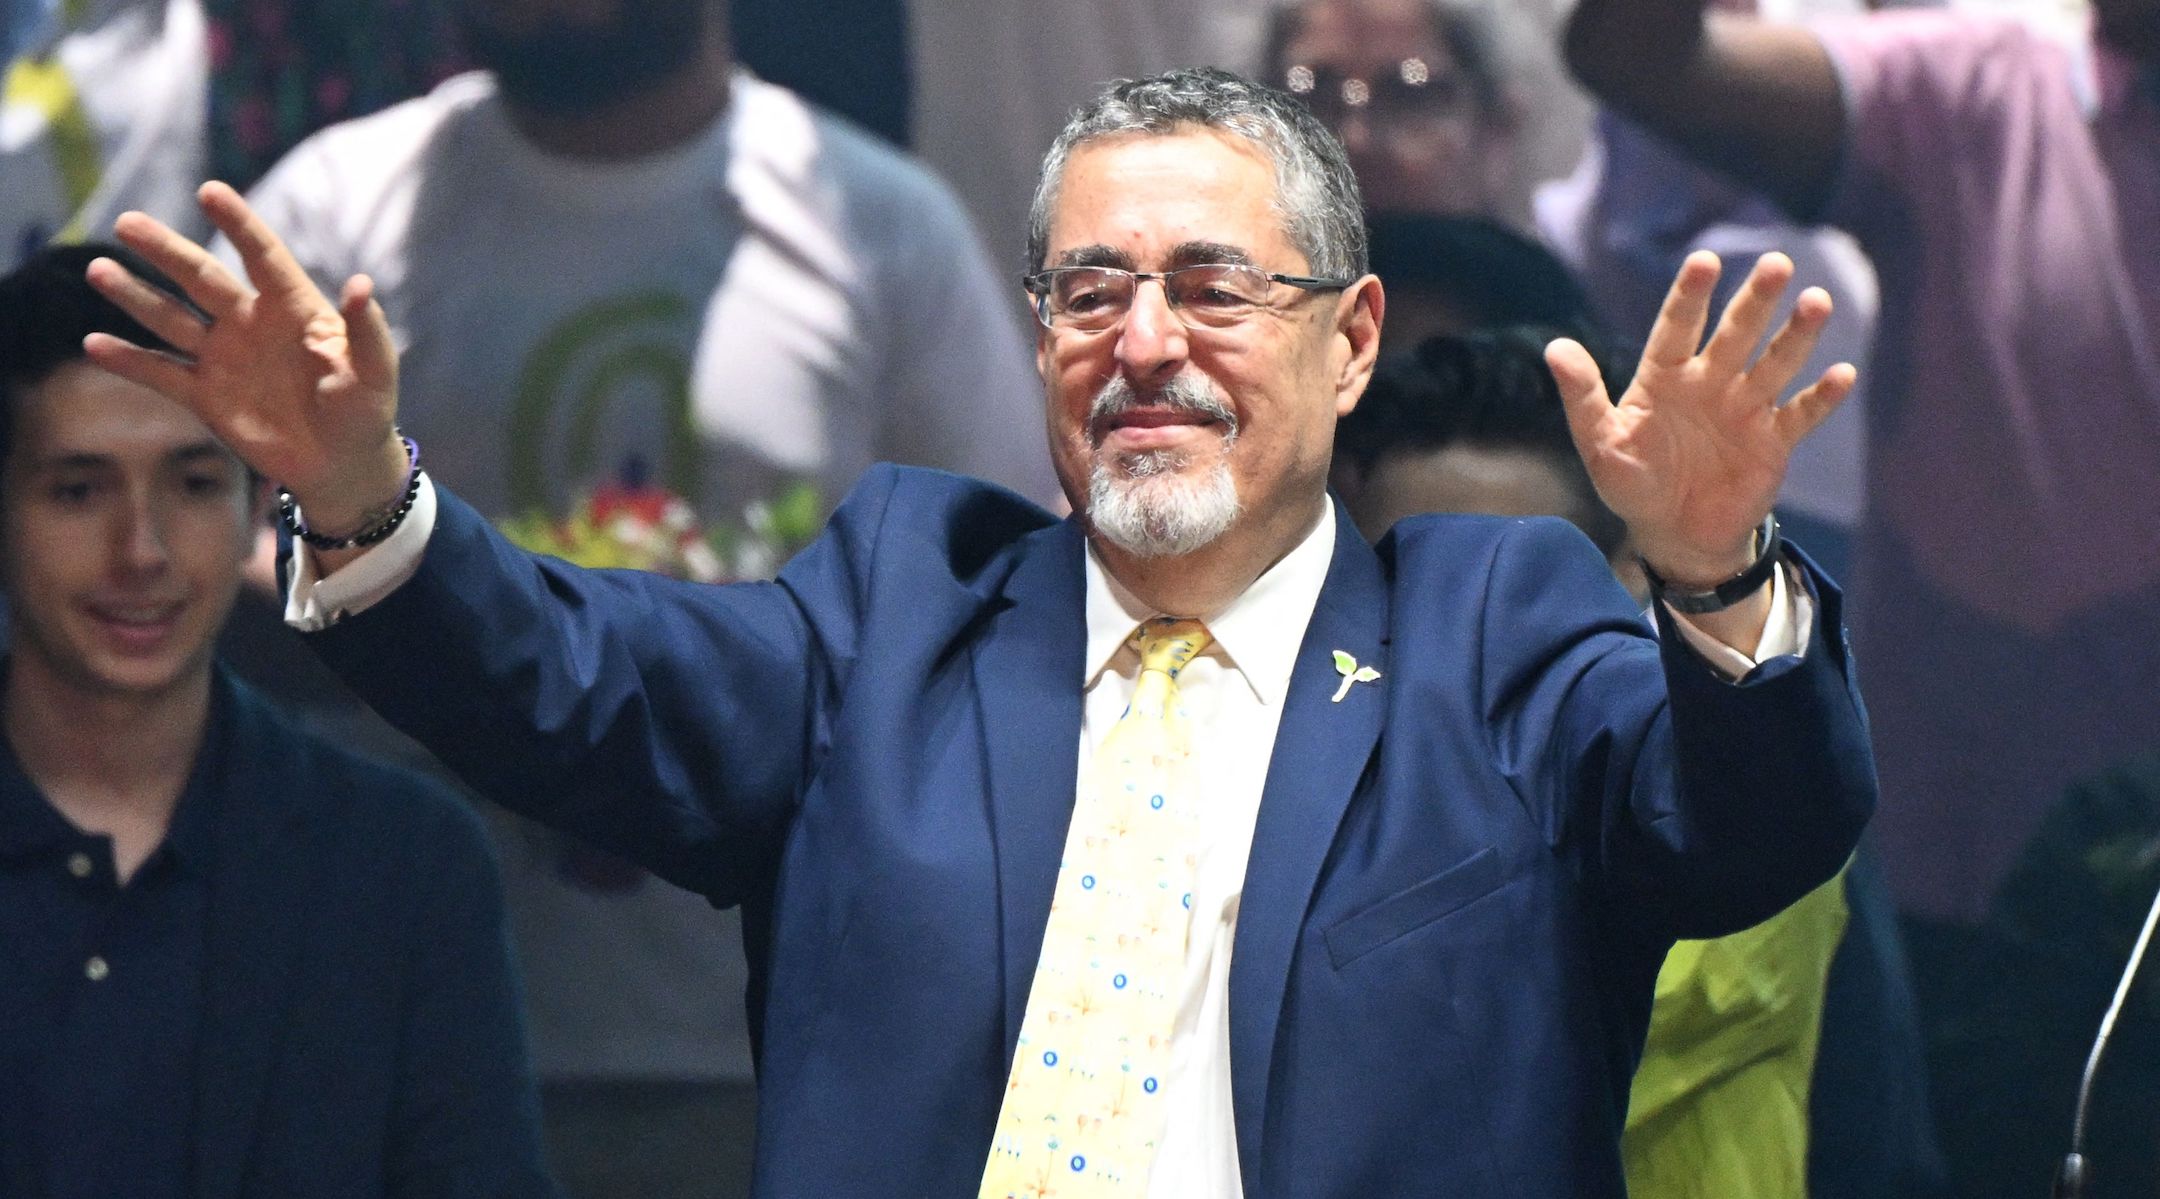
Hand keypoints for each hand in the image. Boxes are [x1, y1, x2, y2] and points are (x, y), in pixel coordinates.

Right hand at [84, 181, 408, 534]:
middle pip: (203, 278)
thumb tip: (362, 284)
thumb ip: (367, 331)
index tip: (211, 191)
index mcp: (295, 308)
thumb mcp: (376, 372)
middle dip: (166, 250)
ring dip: (136, 297)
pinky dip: (130, 361)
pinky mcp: (207, 397)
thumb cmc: (366, 413)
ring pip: (172, 319)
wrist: (342, 465)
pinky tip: (94, 344)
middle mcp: (251, 323)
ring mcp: (224, 358)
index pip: (264, 257)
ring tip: (99, 271)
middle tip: (127, 222)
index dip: (239, 225)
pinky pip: (162, 374)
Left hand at [1545, 249, 1853, 588]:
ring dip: (1796, 334)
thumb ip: (1582, 397)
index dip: (1690, 296)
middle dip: (1755, 300)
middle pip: (1736, 333)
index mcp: (1665, 377)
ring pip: (1775, 363)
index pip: (1677, 328)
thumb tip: (1554, 347)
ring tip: (1816, 301)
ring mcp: (1745, 408)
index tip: (1705, 261)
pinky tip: (1842, 373)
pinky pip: (1801, 414)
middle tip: (1776, 263)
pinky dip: (1822, 397)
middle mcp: (1710, 382)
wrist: (1676, 535)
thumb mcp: (1600, 444)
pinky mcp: (1774, 441)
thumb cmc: (1634, 483)